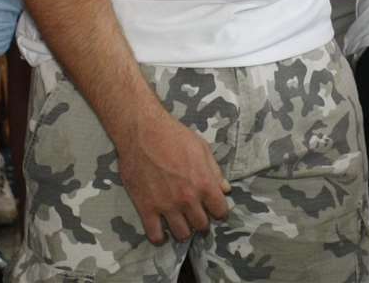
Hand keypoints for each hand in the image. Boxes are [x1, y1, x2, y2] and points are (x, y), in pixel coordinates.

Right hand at [116, 107, 230, 242]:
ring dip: (184, 231)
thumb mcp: (202, 148)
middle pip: (202, 226)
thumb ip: (215, 172)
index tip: (214, 210)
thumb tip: (225, 189)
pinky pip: (155, 235)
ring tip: (180, 224)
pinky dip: (160, 237)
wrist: (143, 132)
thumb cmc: (174, 136)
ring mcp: (167, 206)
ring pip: (182, 234)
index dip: (219, 212)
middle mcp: (188, 199)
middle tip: (196, 215)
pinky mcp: (146, 208)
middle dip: (202, 222)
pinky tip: (162, 232)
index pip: (220, 211)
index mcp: (204, 184)